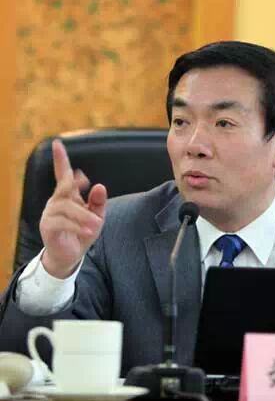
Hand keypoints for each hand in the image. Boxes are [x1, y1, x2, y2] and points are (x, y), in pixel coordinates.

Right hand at [39, 140, 106, 278]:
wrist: (70, 256)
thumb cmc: (83, 232)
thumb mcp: (96, 216)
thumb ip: (98, 202)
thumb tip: (100, 185)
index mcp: (68, 196)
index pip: (64, 175)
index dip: (61, 160)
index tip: (58, 144)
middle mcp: (56, 202)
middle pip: (64, 187)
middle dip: (74, 185)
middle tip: (87, 184)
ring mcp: (50, 214)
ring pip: (66, 207)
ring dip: (83, 215)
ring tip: (96, 225)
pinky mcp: (48, 227)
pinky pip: (62, 222)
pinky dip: (77, 226)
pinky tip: (88, 231)